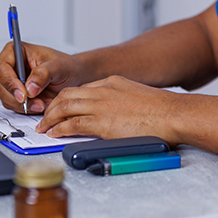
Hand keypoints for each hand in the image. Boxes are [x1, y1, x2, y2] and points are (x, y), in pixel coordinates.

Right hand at [0, 42, 88, 113]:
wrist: (72, 77)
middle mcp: (10, 66)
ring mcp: (11, 82)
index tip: (23, 95)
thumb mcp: (57, 66)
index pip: (1, 67)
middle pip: (0, 86)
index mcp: (15, 51)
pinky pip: (14, 106)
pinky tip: (41, 104)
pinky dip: (27, 109)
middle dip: (17, 98)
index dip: (9, 82)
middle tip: (36, 103)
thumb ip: (43, 74)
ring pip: (6, 99)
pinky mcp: (15, 95)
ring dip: (24, 105)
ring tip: (43, 103)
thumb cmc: (65, 66)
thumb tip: (29, 88)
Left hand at [35, 75, 180, 142]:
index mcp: (113, 82)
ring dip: (51, 118)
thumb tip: (116, 116)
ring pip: (64, 107)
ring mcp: (101, 105)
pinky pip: (72, 123)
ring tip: (44, 128)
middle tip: (45, 118)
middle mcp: (103, 90)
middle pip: (67, 95)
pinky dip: (59, 129)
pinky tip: (54, 134)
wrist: (174, 114)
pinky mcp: (102, 123)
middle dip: (52, 107)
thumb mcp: (138, 97)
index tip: (60, 108)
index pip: (81, 89)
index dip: (66, 99)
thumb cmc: (163, 110)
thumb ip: (122, 102)